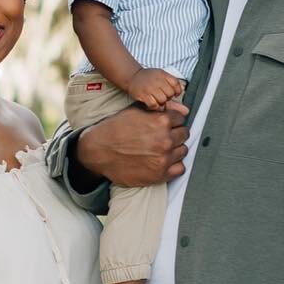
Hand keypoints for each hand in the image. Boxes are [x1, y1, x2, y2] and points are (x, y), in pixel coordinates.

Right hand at [75, 98, 189, 186]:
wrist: (99, 151)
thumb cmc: (115, 129)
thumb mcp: (136, 110)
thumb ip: (161, 108)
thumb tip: (183, 109)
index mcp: (161, 121)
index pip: (181, 119)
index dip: (172, 121)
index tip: (166, 125)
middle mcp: (165, 140)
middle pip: (184, 135)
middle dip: (175, 134)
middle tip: (163, 137)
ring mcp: (163, 159)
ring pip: (183, 151)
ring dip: (175, 150)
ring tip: (161, 149)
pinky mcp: (160, 174)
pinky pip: (180, 169)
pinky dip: (174, 166)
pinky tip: (164, 161)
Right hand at [126, 68, 184, 110]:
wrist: (133, 77)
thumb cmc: (148, 78)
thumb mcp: (161, 75)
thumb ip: (171, 83)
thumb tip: (184, 93)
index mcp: (162, 74)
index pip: (176, 84)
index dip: (177, 90)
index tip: (174, 93)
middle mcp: (156, 80)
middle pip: (170, 93)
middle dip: (168, 97)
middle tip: (162, 95)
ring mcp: (149, 88)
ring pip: (163, 100)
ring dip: (161, 102)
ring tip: (156, 99)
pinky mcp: (143, 95)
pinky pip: (154, 105)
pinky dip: (154, 106)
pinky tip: (152, 102)